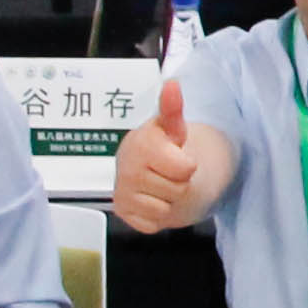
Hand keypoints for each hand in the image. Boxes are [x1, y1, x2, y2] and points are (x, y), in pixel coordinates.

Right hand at [110, 81, 208, 231]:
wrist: (141, 168)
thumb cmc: (161, 145)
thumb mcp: (171, 127)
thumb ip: (172, 108)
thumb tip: (173, 83)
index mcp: (141, 144)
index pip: (186, 169)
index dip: (186, 165)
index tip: (173, 156)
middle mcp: (126, 168)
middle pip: (178, 190)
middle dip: (177, 183)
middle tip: (165, 172)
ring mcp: (121, 192)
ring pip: (166, 210)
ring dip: (167, 200)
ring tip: (158, 185)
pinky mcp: (122, 212)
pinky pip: (152, 224)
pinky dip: (155, 216)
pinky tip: (149, 199)